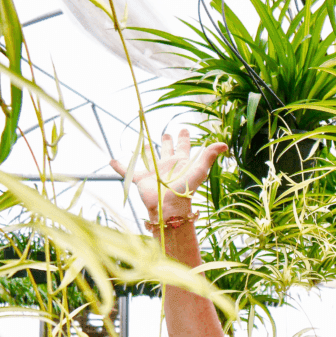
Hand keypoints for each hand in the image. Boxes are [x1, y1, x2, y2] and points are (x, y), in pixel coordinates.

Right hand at [110, 129, 227, 221]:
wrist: (169, 207)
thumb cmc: (185, 189)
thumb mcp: (199, 170)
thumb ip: (209, 155)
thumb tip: (224, 144)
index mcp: (182, 163)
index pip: (184, 147)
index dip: (184, 138)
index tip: (184, 129)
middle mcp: (168, 166)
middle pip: (167, 151)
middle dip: (167, 142)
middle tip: (166, 133)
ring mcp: (154, 173)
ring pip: (149, 158)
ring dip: (146, 151)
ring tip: (143, 143)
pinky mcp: (140, 180)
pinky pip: (127, 171)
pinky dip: (119, 166)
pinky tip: (111, 160)